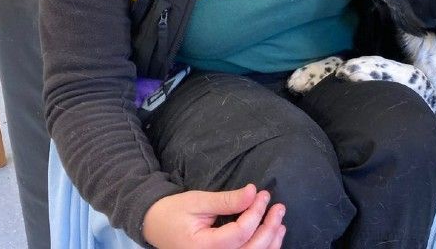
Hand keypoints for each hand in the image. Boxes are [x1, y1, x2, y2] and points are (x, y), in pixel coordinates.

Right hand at [143, 184, 285, 248]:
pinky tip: (272, 235)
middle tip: (279, 207)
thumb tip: (253, 192)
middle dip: (268, 228)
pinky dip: (263, 248)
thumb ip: (226, 200)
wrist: (156, 225)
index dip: (255, 213)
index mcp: (202, 247)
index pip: (239, 234)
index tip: (263, 194)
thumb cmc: (174, 212)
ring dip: (271, 242)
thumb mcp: (198, 201)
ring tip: (279, 221)